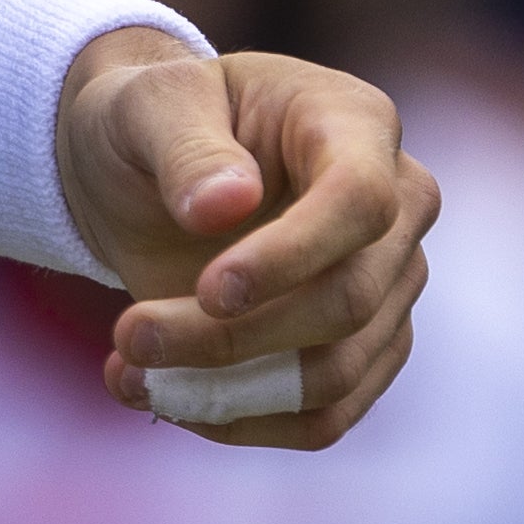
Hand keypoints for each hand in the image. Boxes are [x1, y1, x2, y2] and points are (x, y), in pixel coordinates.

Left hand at [52, 37, 437, 450]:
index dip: (291, 257)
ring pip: (334, 375)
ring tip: (129, 373)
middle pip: (347, 301)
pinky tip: (163, 396)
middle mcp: (395, 209)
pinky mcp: (364, 352)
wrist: (144, 169)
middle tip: (128, 337)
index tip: (208, 292)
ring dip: (226, 393)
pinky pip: (322, 418)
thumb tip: (225, 206)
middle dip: (231, 338)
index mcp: (357, 124)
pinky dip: (240, 420)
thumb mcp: (147, 103)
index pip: (359, 203)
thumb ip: (185, 146)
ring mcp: (388, 287)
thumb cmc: (157, 119)